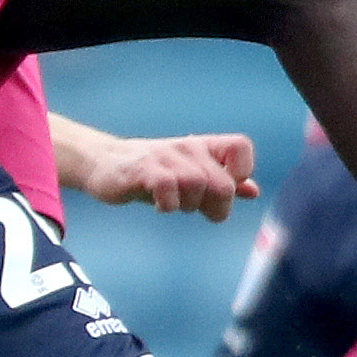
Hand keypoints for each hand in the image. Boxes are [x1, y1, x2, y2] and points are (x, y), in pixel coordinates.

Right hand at [61, 124, 257, 219]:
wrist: (103, 163)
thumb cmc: (152, 172)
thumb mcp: (189, 175)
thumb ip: (221, 182)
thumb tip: (253, 190)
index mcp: (203, 147)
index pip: (240, 147)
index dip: (241, 171)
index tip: (225, 187)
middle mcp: (188, 148)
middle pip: (223, 183)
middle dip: (216, 207)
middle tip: (198, 209)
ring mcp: (165, 158)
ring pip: (197, 185)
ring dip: (190, 206)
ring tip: (174, 204)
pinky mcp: (143, 170)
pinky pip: (168, 188)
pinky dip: (168, 205)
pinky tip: (160, 206)